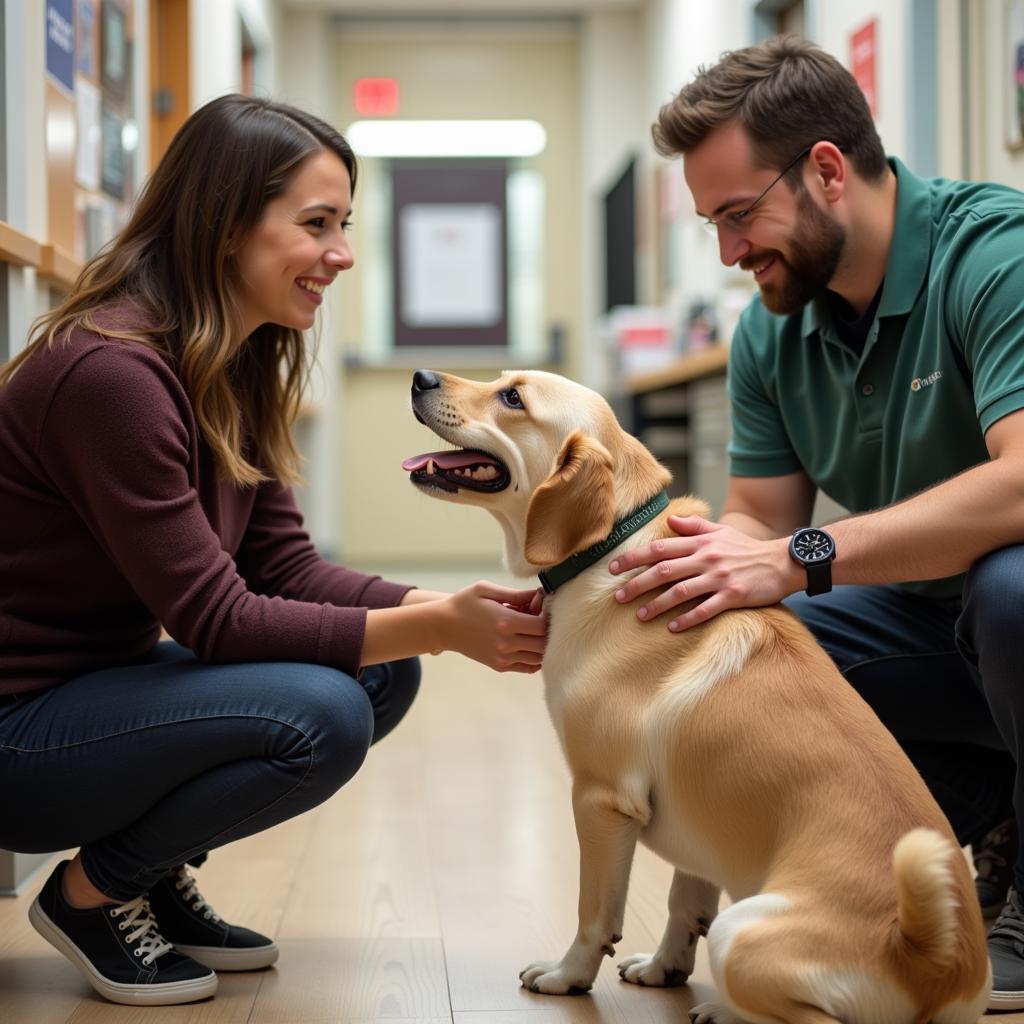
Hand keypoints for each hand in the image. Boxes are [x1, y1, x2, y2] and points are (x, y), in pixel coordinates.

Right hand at [441, 581, 546, 672]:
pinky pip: (527, 667)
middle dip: (547, 631)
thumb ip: (516, 594)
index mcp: (505, 622)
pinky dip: (535, 657)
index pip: (542, 626)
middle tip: (537, 619)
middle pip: (543, 643)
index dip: (546, 616)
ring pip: (538, 657)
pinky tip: (529, 644)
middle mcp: (506, 643)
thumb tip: (540, 594)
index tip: (539, 607)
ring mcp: (503, 658)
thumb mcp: (487, 589)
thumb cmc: (464, 603)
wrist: (442, 626)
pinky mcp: (499, 666)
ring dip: (542, 644)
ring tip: (531, 631)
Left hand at [608, 515, 800, 630]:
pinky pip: (706, 609)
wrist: (782, 562)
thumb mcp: (721, 531)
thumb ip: (693, 525)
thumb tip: (668, 519)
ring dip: (657, 604)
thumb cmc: (747, 548)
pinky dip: (687, 619)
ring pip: (680, 592)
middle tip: (618, 596)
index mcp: (700, 543)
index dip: (633, 558)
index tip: (612, 568)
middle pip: (664, 570)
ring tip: (639, 616)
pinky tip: (672, 628)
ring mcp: (719, 578)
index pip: (659, 548)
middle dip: (637, 583)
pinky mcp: (733, 596)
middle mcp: (706, 559)